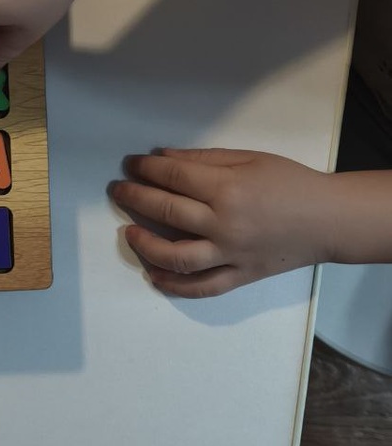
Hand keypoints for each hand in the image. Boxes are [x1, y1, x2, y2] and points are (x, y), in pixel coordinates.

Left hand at [111, 147, 336, 296]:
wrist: (328, 219)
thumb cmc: (291, 182)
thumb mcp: (249, 158)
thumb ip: (204, 159)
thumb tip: (163, 158)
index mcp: (228, 188)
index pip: (174, 177)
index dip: (146, 169)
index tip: (131, 165)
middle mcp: (224, 224)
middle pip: (167, 212)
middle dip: (135, 198)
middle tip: (118, 191)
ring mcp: (231, 255)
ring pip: (176, 257)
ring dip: (145, 245)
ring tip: (129, 232)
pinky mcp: (239, 276)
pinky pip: (201, 287)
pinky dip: (174, 285)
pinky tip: (153, 274)